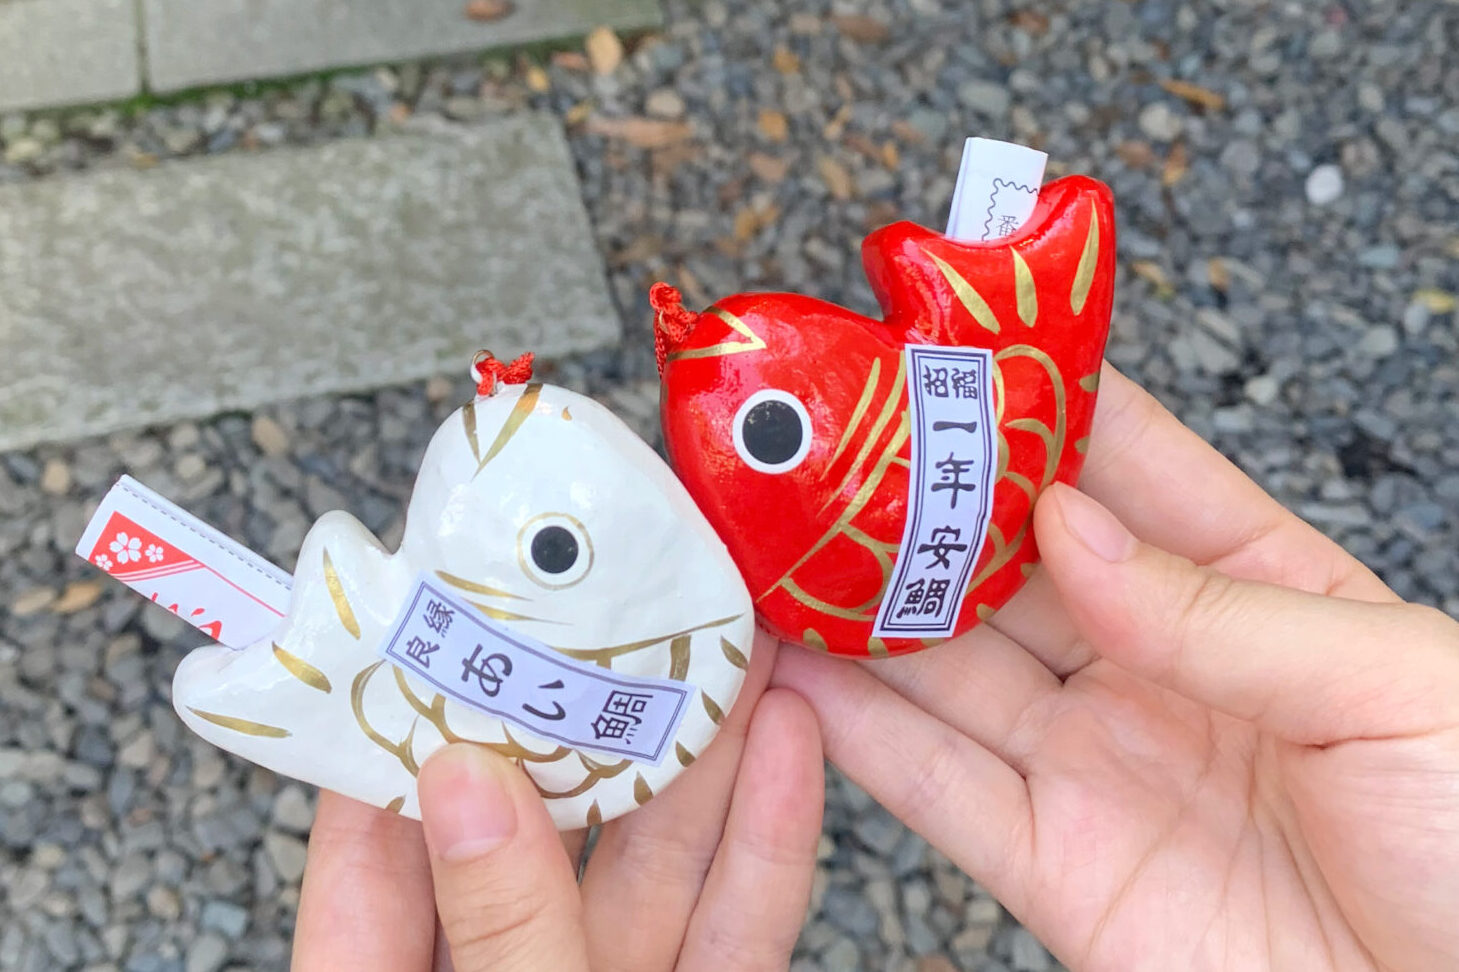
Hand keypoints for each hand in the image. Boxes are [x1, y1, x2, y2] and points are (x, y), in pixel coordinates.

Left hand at [291, 634, 823, 971]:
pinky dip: (769, 841)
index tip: (454, 615)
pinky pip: (737, 929)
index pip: (378, 841)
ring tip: (738, 639)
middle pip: (543, 827)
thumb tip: (465, 781)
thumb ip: (497, 930)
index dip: (413, 722)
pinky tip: (793, 746)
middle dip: (596, 709)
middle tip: (631, 599)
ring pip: (657, 865)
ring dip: (705, 752)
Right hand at [774, 365, 1458, 970]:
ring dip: (865, 603)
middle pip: (1010, 562)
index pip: (1125, 469)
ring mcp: (1097, 761)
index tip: (951, 349)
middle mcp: (1155, 663)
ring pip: (950, 664)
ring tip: (782, 539)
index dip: (1038, 405)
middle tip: (828, 442)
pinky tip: (795, 669)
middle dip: (920, 499)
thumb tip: (1068, 525)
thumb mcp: (1392, 686)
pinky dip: (855, 728)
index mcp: (1257, 590)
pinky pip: (937, 785)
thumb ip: (1218, 608)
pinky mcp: (1055, 863)